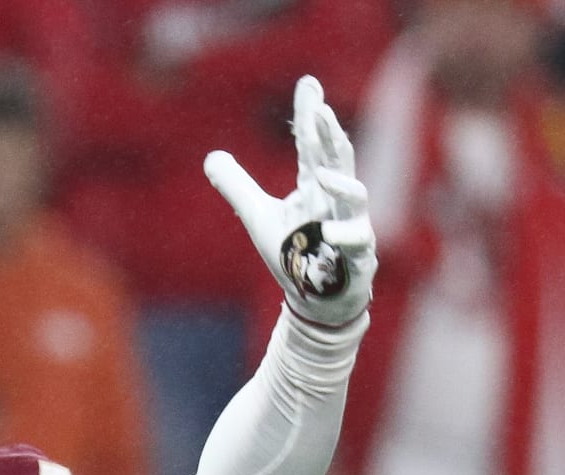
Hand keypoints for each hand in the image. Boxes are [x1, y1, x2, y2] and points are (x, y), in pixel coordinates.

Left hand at [205, 75, 375, 327]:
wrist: (314, 298)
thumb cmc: (294, 252)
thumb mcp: (257, 215)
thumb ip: (237, 185)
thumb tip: (210, 156)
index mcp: (313, 186)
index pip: (311, 145)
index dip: (309, 116)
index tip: (309, 83)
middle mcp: (335, 200)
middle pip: (337, 160)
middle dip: (330, 136)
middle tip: (322, 111)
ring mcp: (350, 226)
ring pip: (356, 199)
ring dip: (343, 184)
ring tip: (322, 175)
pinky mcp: (358, 257)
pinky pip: (357, 245)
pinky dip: (346, 239)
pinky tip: (329, 236)